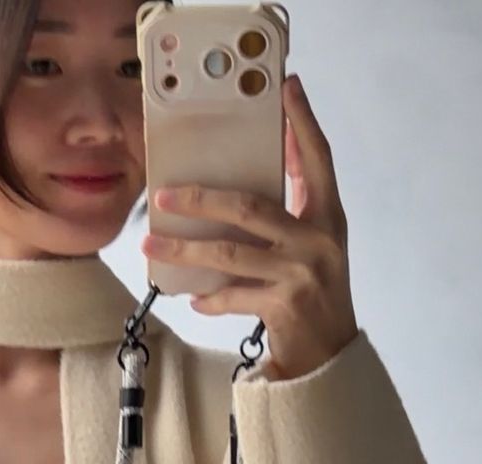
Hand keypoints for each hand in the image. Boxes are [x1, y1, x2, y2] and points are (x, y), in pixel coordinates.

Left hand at [141, 73, 358, 381]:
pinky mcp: (284, 307)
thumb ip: (299, 199)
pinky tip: (192, 296)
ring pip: (230, 254)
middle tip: (164, 195)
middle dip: (202, 199)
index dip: (303, 122)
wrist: (330, 357)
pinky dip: (209, 297)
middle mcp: (318, 242)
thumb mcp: (315, 242)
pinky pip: (233, 296)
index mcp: (329, 218)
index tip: (287, 87)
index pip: (318, 159)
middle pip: (251, 207)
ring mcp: (300, 275)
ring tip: (151, 245)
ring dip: (185, 249)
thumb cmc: (315, 293)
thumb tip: (281, 145)